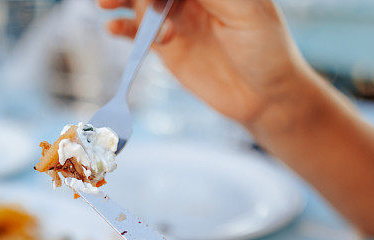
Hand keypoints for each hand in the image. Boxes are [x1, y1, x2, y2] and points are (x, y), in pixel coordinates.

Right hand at [98, 0, 313, 126]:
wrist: (265, 95)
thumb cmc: (266, 48)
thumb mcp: (245, 10)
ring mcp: (177, 18)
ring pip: (141, 2)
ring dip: (122, 0)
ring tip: (107, 3)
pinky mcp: (167, 47)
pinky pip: (137, 32)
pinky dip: (122, 27)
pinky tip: (113, 27)